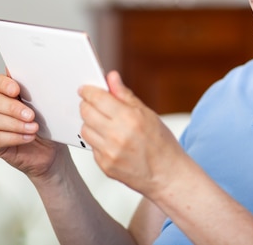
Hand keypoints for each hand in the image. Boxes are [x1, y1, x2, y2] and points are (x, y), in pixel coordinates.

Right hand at [0, 74, 67, 180]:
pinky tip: (28, 138)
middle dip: (13, 108)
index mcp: (11, 94)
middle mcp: (0, 108)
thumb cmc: (49, 126)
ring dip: (16, 124)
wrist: (52, 151)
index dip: (3, 84)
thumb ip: (40, 93)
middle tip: (31, 115)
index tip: (16, 90)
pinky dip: (14, 137)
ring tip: (34, 128)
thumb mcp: (48, 107)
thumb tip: (44, 81)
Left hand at [78, 71, 187, 197]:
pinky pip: (91, 147)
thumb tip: (112, 78)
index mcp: (130, 118)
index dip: (88, 91)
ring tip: (105, 124)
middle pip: (86, 112)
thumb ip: (125, 95)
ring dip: (91, 123)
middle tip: (94, 104)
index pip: (97, 98)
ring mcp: (109, 153)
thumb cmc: (161, 144)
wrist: (167, 175)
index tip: (86, 89)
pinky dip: (97, 141)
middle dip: (87, 105)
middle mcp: (117, 135)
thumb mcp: (147, 114)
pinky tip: (110, 141)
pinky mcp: (105, 166)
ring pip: (85, 129)